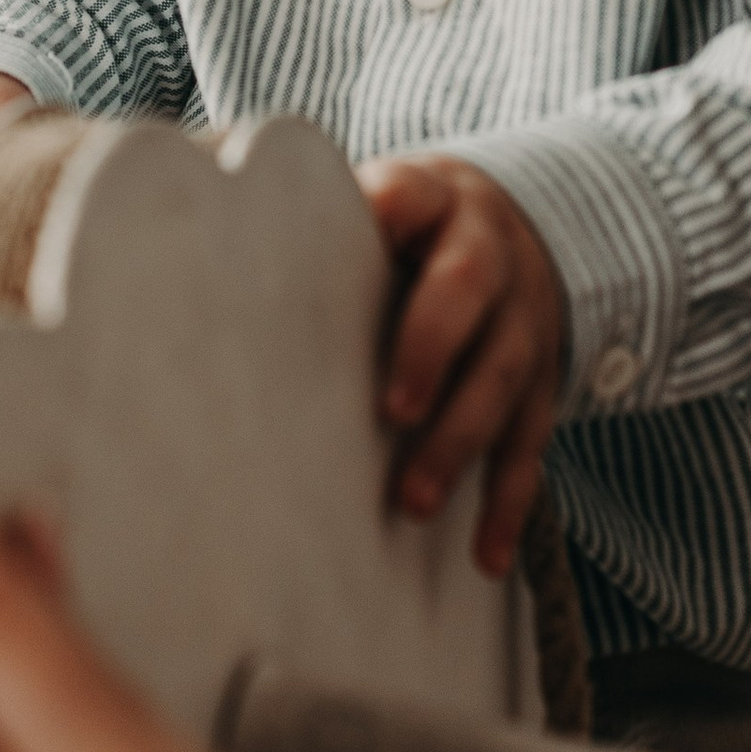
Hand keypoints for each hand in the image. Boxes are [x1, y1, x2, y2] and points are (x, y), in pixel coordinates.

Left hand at [357, 157, 563, 577]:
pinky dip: (511, 503)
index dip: (391, 212)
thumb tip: (209, 230)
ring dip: (462, 442)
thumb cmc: (407, 229)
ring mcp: (524, 319)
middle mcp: (490, 254)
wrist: (507, 228)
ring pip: (503, 377)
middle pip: (468, 294)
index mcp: (436, 201)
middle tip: (394, 413)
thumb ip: (324, 223)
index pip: (413, 195)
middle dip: (432, 351)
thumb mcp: (382, 203)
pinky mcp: (541, 381)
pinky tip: (487, 556)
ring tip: (418, 502)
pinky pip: (531, 443)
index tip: (366, 236)